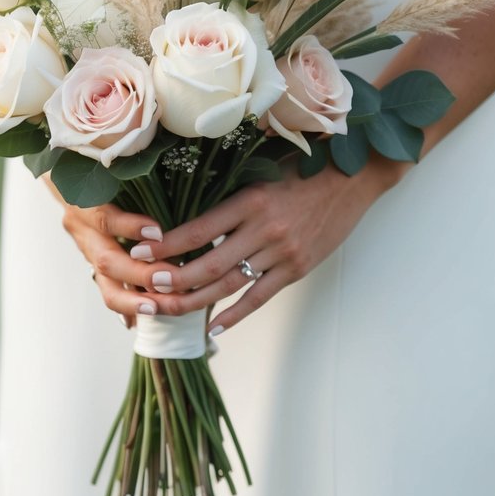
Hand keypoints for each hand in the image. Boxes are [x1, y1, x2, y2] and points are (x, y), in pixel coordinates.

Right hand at [45, 175, 164, 325]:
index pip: (105, 218)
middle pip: (107, 260)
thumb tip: (170, 201)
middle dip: (140, 275)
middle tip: (169, 283)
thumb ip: (134, 183)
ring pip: (104, 284)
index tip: (158, 233)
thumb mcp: (112, 171)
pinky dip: (127, 307)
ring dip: (133, 300)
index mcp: (86, 202)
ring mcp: (85, 249)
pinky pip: (109, 291)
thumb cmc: (100, 169)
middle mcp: (81, 228)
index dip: (130, 227)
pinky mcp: (92, 264)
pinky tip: (140, 320)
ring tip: (157, 309)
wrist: (65, 176)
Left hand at [134, 156, 402, 335]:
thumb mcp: (263, 171)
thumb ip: (231, 191)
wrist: (353, 179)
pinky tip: (214, 327)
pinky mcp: (298, 268)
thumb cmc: (305, 168)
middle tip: (147, 286)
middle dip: (174, 279)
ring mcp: (283, 252)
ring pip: (231, 285)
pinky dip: (236, 315)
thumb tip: (188, 206)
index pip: (199, 228)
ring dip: (197, 300)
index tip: (140, 250)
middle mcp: (265, 228)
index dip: (167, 244)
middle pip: (210, 264)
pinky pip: (260, 297)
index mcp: (251, 199)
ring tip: (170, 308)